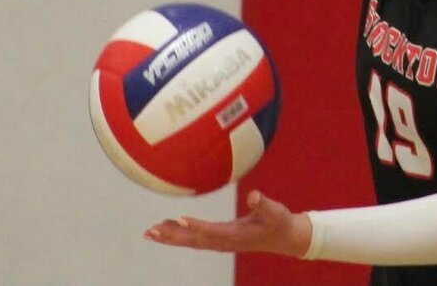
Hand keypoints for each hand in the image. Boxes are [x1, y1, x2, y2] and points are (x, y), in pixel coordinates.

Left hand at [143, 190, 312, 257]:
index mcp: (236, 236)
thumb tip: (253, 195)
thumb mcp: (275, 211)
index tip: (179, 220)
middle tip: (151, 231)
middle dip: (172, 236)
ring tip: (151, 232)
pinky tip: (170, 227)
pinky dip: (181, 234)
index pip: (212, 231)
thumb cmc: (280, 222)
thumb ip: (263, 204)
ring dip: (171, 237)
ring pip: (192, 241)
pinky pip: (196, 238)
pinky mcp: (221, 238)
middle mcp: (225, 242)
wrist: (285, 238)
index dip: (196, 227)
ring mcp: (222, 242)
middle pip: (194, 241)